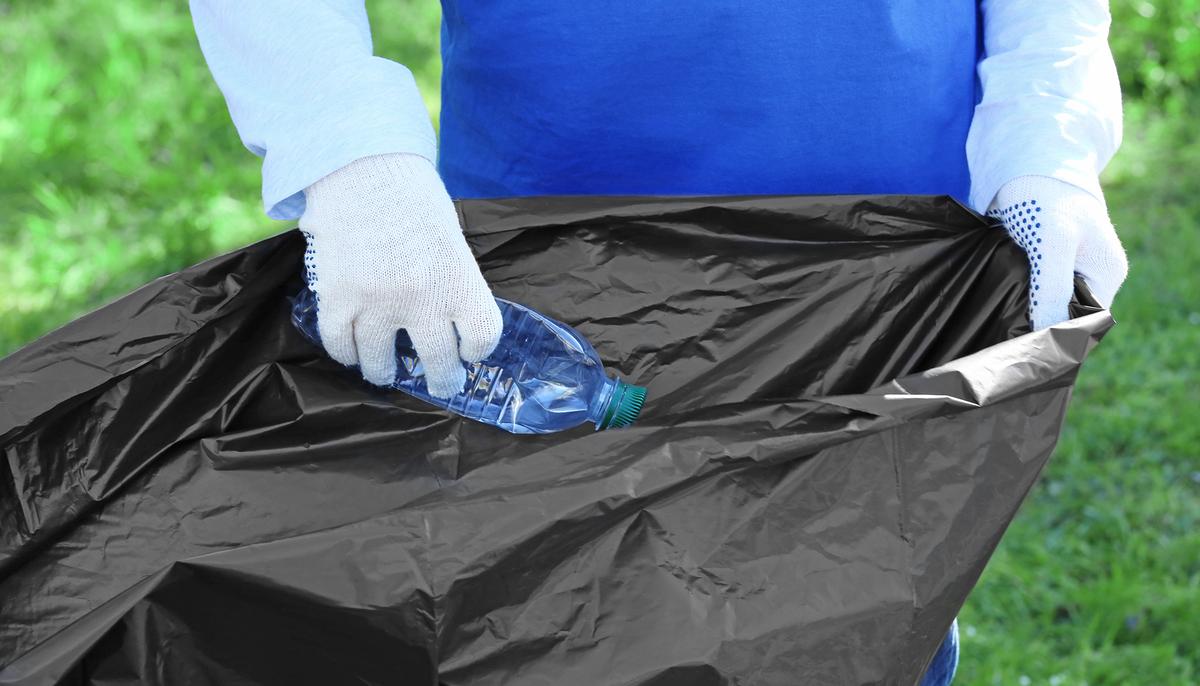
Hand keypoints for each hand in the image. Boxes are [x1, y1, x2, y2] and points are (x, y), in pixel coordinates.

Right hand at [298, 153, 502, 397]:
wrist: (363, 170)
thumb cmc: (413, 201)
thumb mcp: (451, 242)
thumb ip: (454, 283)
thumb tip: (453, 323)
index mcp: (459, 281)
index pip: (482, 336)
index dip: (478, 349)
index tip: (471, 351)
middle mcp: (423, 300)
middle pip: (439, 363)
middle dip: (443, 379)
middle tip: (442, 383)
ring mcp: (377, 304)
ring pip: (383, 365)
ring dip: (387, 373)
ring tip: (387, 372)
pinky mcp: (339, 300)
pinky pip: (342, 346)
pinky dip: (348, 354)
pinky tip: (354, 352)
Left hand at [987, 176, 1127, 329]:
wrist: (1026, 160)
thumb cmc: (1046, 196)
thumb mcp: (1053, 242)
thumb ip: (1053, 287)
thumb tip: (1047, 333)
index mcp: (1105, 275)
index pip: (1084, 323)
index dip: (1056, 335)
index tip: (1023, 343)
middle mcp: (1089, 275)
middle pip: (1063, 316)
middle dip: (1037, 325)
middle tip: (1004, 334)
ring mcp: (1065, 268)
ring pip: (1044, 304)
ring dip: (1022, 310)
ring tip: (997, 319)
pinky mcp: (1040, 260)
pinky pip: (1029, 288)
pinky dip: (1013, 294)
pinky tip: (993, 299)